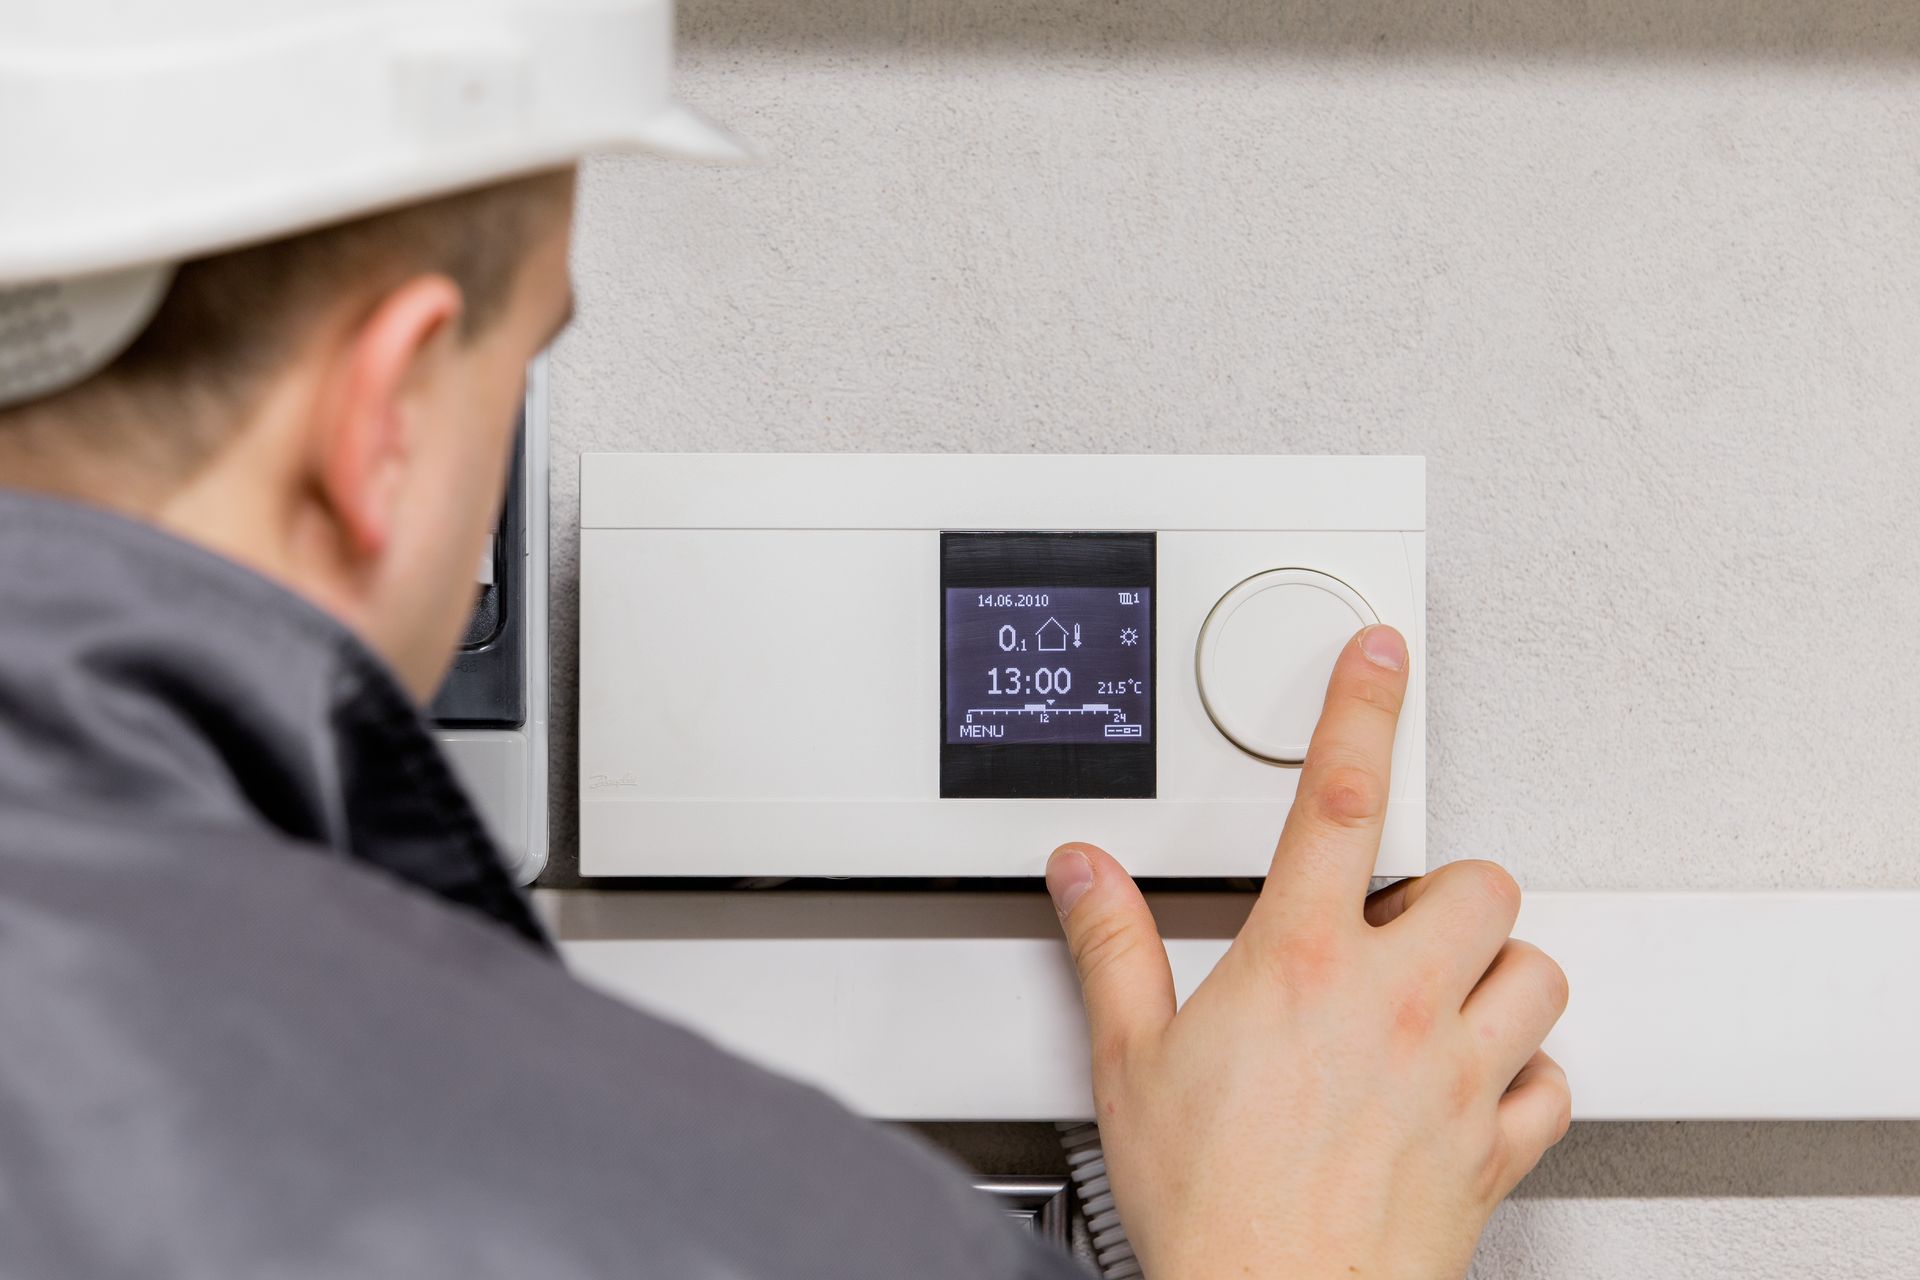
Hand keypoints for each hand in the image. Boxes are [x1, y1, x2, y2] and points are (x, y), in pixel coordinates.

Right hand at [1047, 624, 1569, 1279]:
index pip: (1339, 798)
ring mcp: (1458, 1074)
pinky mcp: (1496, 1148)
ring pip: (1539, 969)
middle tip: (1395, 921)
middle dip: (1445, 888)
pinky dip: (1527, 1074)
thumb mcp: (1128, 1060)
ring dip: (1497, 970)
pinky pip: (1555, 1082)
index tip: (1379, 658)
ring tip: (1440, 992)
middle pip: (1479, 882)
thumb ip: (1111, 946)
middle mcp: (1395, 1002)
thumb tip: (1085, 871)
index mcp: (1301, 961)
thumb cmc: (1209, 1202)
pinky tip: (1478, 1081)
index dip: (1361, 710)